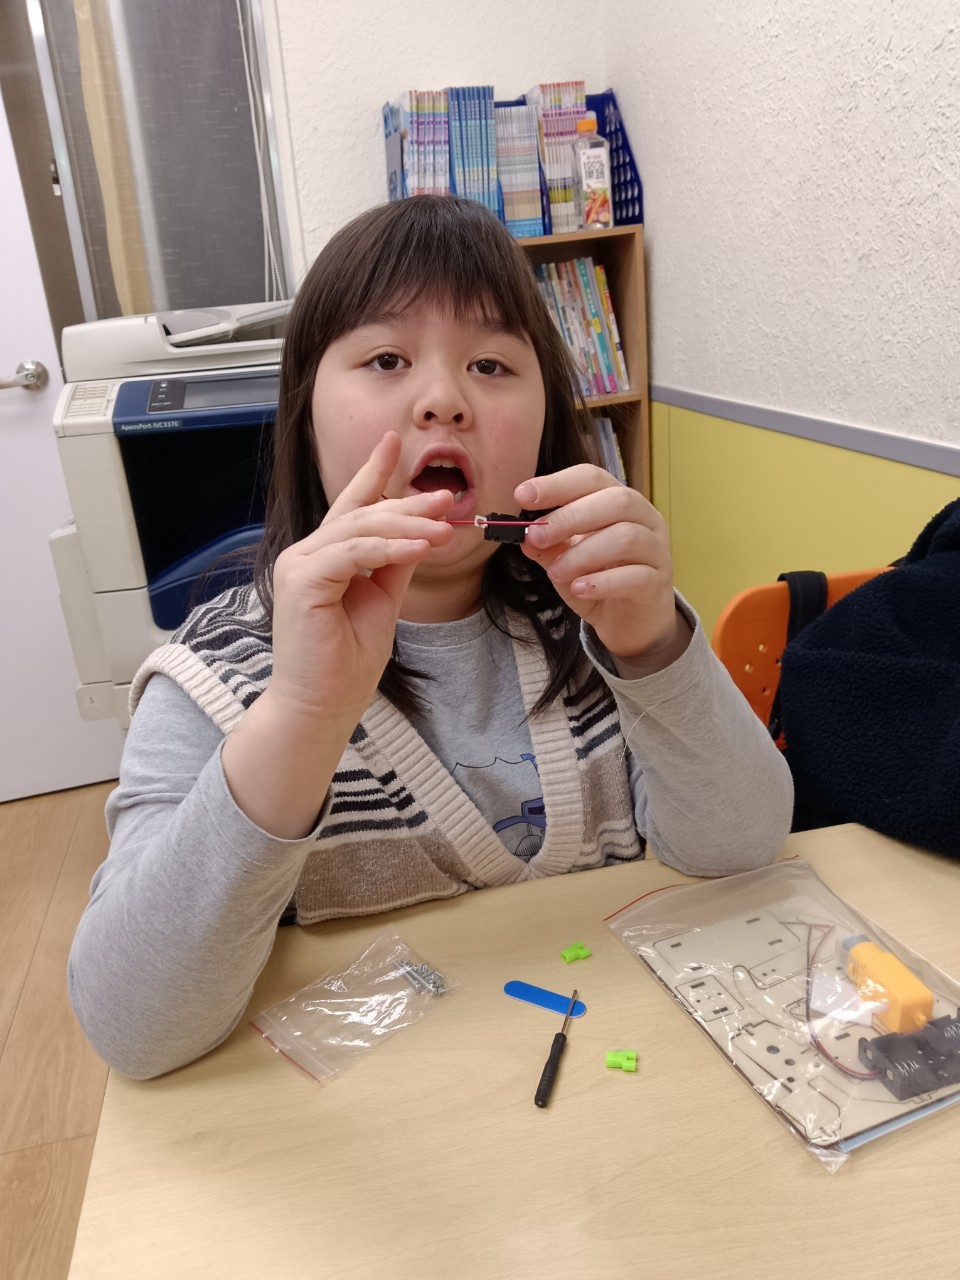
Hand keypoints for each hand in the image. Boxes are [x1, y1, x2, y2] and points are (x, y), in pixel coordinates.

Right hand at [266, 432, 453, 727]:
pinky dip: (389, 548)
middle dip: (407, 504)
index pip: (350, 506)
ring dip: (408, 527)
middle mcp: (305, 555)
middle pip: (362, 515)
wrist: (322, 707)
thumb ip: (394, 565)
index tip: (391, 442)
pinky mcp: (302, 583)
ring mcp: (299, 566)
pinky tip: (421, 547)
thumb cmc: (346, 665)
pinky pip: (352, 553)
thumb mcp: (382, 602)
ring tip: (445, 528)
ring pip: (359, 530)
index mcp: (323, 558)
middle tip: (447, 498)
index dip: (372, 472)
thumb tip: (419, 533)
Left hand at [515, 465, 689, 672]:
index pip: (592, 478)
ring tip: (554, 573)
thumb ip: (547, 545)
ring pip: (626, 537)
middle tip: (536, 536)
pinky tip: (579, 588)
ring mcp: (656, 550)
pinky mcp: (658, 583)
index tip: (522, 496)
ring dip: (582, 554)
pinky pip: (635, 576)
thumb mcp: (564, 560)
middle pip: (616, 500)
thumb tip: (524, 535)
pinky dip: (602, 582)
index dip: (557, 484)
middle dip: (569, 516)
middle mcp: (645, 518)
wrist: (628, 622)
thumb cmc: (598, 580)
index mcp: (619, 502)